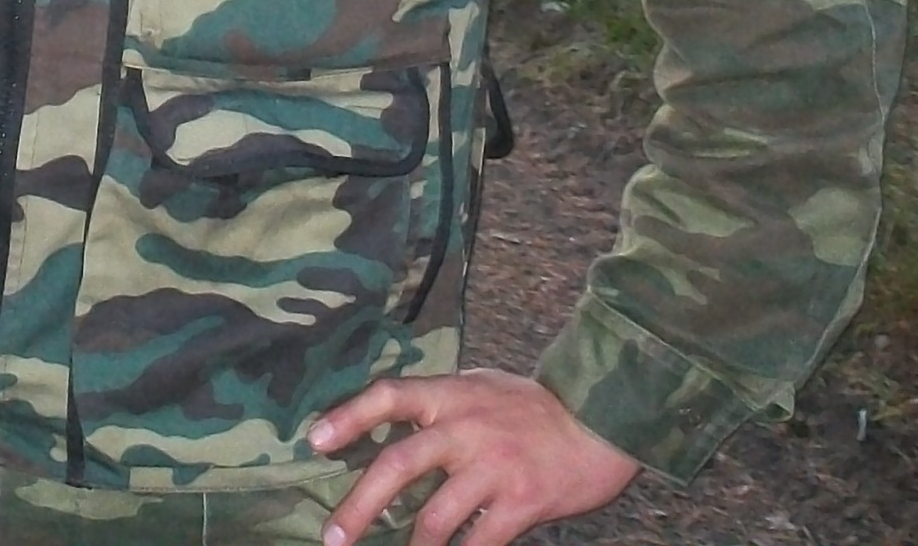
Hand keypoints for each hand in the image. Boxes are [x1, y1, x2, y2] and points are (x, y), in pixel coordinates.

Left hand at [312, 370, 640, 545]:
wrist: (602, 418)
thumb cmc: (535, 406)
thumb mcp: (482, 388)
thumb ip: (442, 406)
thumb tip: (391, 425)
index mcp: (452, 395)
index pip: (390, 395)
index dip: (350, 416)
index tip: (315, 441)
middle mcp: (466, 427)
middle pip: (399, 464)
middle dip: (359, 506)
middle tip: (334, 537)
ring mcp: (494, 466)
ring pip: (435, 517)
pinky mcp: (522, 502)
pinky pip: (480, 543)